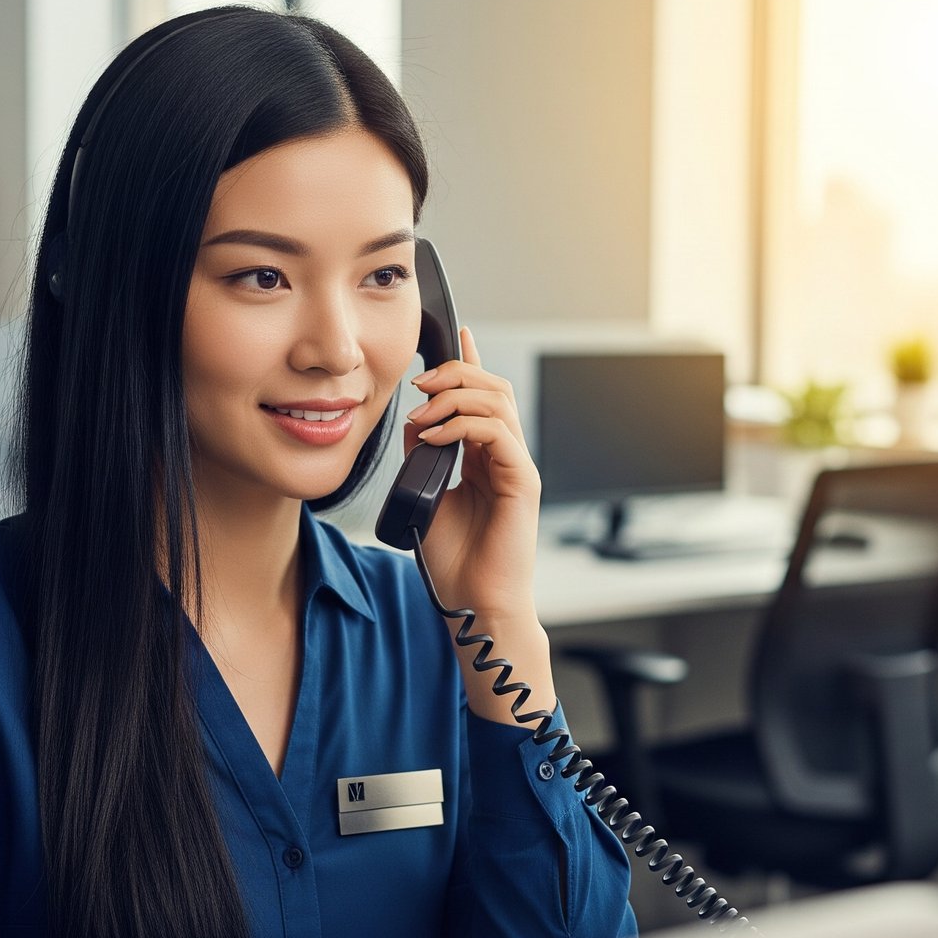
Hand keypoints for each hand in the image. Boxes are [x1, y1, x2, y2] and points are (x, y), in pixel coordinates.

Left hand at [400, 326, 540, 621]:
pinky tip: (438, 434)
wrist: (474, 604)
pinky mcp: (522, 482)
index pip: (482, 397)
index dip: (470, 362)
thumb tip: (415, 420)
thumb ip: (424, 457)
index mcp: (485, 457)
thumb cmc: (455, 562)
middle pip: (493, 388)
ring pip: (498, 402)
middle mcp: (505, 457)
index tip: (456, 333)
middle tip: (420, 382)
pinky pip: (498, 433)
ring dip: (456, 395)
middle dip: (456, 373)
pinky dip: (464, 425)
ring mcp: (517, 467)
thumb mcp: (426, 496)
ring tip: (425, 410)